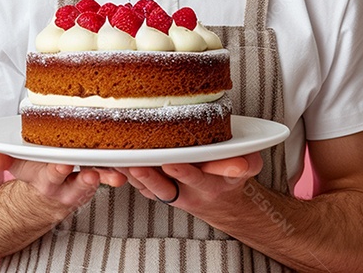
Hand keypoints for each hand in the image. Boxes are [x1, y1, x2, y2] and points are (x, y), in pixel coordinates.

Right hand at [0, 150, 127, 209]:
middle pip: (78, 184)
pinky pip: (110, 176)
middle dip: (86, 180)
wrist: (42, 196)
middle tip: (94, 174)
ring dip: (108, 179)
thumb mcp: (14, 165)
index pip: (51, 175)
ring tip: (117, 176)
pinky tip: (132, 164)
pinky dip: (120, 172)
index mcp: (45, 180)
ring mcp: (83, 185)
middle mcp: (66, 186)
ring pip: (98, 183)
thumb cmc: (31, 171)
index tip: (62, 164)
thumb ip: (0, 160)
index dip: (57, 171)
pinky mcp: (98, 180)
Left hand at [121, 152, 262, 210]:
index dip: (185, 173)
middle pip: (165, 188)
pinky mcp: (158, 192)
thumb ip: (245, 164)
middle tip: (137, 164)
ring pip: (148, 188)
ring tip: (120, 162)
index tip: (172, 164)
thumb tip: (240, 164)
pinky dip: (126, 175)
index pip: (198, 180)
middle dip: (151, 177)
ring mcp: (172, 194)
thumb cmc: (232, 175)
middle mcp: (189, 193)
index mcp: (211, 186)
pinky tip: (114, 162)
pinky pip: (140, 186)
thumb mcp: (247, 168)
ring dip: (133, 176)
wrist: (223, 200)